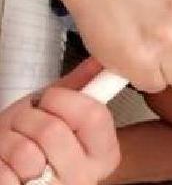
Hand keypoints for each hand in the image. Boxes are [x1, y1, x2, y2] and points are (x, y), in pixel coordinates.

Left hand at [0, 58, 119, 184]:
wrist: (11, 167)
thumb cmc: (35, 139)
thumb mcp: (59, 110)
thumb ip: (80, 85)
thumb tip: (102, 59)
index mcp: (102, 152)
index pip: (94, 115)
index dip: (65, 99)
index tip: (51, 98)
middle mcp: (84, 178)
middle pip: (53, 131)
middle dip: (29, 116)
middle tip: (28, 120)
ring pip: (25, 152)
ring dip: (9, 138)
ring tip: (14, 141)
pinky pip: (5, 173)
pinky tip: (7, 163)